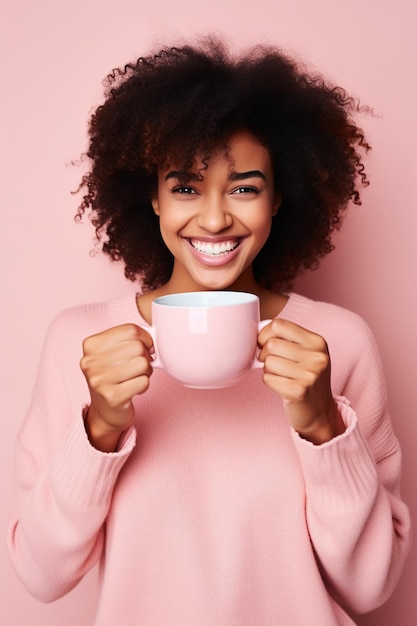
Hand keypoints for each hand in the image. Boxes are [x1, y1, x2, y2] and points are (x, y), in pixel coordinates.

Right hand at [80, 324, 153, 450]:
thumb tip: (153, 335)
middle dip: (146, 356)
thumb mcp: (113, 352)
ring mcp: (99, 380)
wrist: (104, 410)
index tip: (145, 346)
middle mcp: (91, 362)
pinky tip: (134, 388)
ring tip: (136, 376)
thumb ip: (129, 339)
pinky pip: (144, 382)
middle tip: (140, 365)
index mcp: (91, 345)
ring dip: (146, 371)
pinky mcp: (112, 397)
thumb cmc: (113, 375)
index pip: (130, 329)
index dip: (145, 338)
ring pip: (143, 364)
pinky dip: (144, 385)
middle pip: (138, 347)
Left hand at [258, 319, 344, 443]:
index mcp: (317, 342)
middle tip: (273, 364)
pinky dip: (270, 382)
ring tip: (281, 376)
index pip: (279, 324)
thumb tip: (256, 330)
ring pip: (268, 362)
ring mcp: (310, 375)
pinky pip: (268, 379)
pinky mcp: (299, 392)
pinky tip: (282, 386)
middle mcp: (317, 357)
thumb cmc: (306, 378)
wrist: (320, 412)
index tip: (265, 344)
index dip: (265, 334)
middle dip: (265, 354)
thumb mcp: (307, 353)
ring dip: (268, 370)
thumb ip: (286, 338)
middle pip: (271, 344)